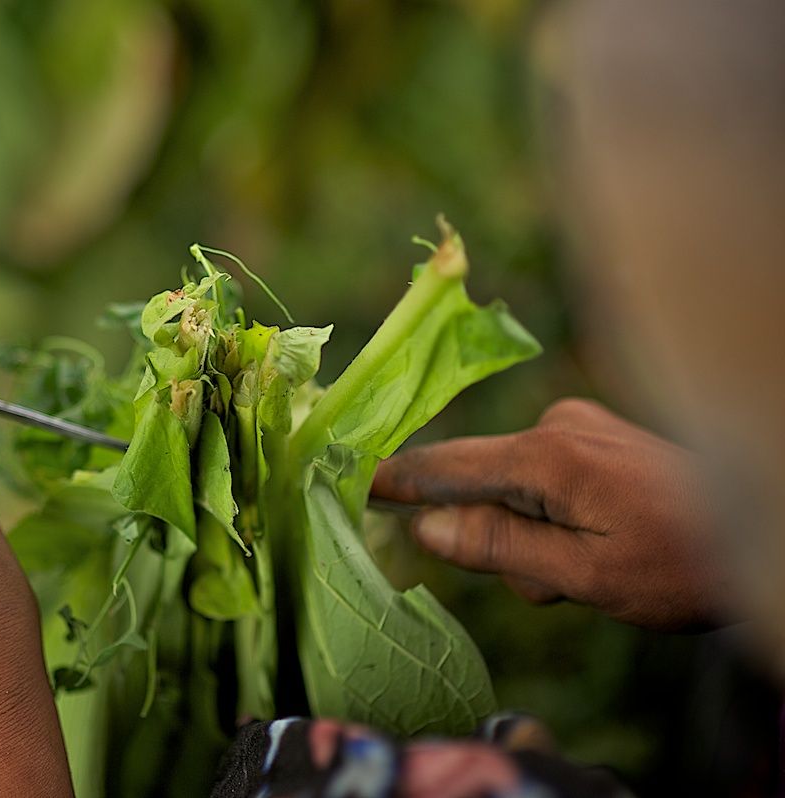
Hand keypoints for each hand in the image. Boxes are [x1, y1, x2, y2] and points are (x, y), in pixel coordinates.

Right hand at [372, 398, 728, 629]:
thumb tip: (425, 525)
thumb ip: (501, 547)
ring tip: (590, 569)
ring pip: (514, 489)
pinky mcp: (593, 436)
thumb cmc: (681, 564)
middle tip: (552, 583)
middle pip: (481, 485)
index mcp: (547, 456)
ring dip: (532, 534)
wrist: (769, 522)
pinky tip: (598, 539)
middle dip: (499, 537)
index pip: (445, 465)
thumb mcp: (586, 575)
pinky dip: (552, 514)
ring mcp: (577, 426)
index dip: (394, 479)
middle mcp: (554, 426)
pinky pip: (543, 478)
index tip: (344, 481)